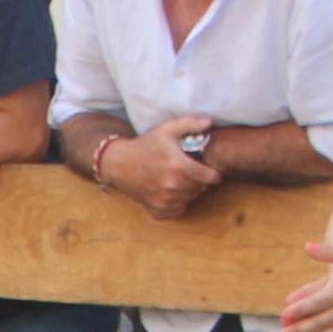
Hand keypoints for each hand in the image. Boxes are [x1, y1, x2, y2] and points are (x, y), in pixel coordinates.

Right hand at [104, 115, 223, 219]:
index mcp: (178, 165)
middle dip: (199, 182)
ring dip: (188, 192)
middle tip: (192, 174)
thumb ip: (190, 123)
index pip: (208, 177)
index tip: (212, 173)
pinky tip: (172, 194)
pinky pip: (177, 210)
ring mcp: (163, 198)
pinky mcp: (156, 208)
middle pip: (200, 188)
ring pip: (189, 199)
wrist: (119, 163)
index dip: (213, 175)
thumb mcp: (167, 129)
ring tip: (181, 181)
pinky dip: (177, 204)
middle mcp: (172, 184)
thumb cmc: (145, 145)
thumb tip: (210, 121)